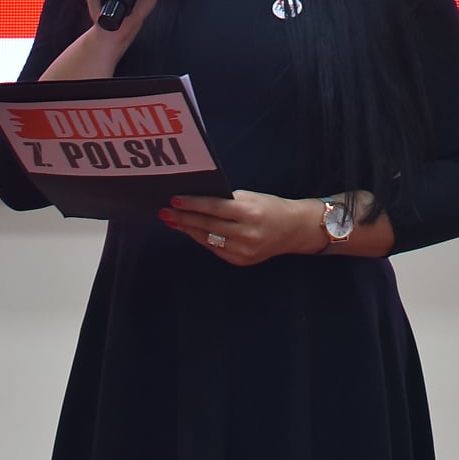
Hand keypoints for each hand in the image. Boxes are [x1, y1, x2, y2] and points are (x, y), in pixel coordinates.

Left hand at [158, 190, 323, 265]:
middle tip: (165, 212)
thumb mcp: (251, 198)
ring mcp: (244, 251)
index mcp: (250, 213)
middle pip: (207, 225)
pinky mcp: (241, 261)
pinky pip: (215, 249)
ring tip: (173, 221)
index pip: (214, 207)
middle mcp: (247, 234)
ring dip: (188, 230)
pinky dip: (202, 239)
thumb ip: (226, 200)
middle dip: (183, 218)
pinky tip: (191, 231)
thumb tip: (195, 201)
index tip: (174, 200)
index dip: (192, 204)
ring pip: (208, 239)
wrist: (293, 229)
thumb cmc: (269, 207)